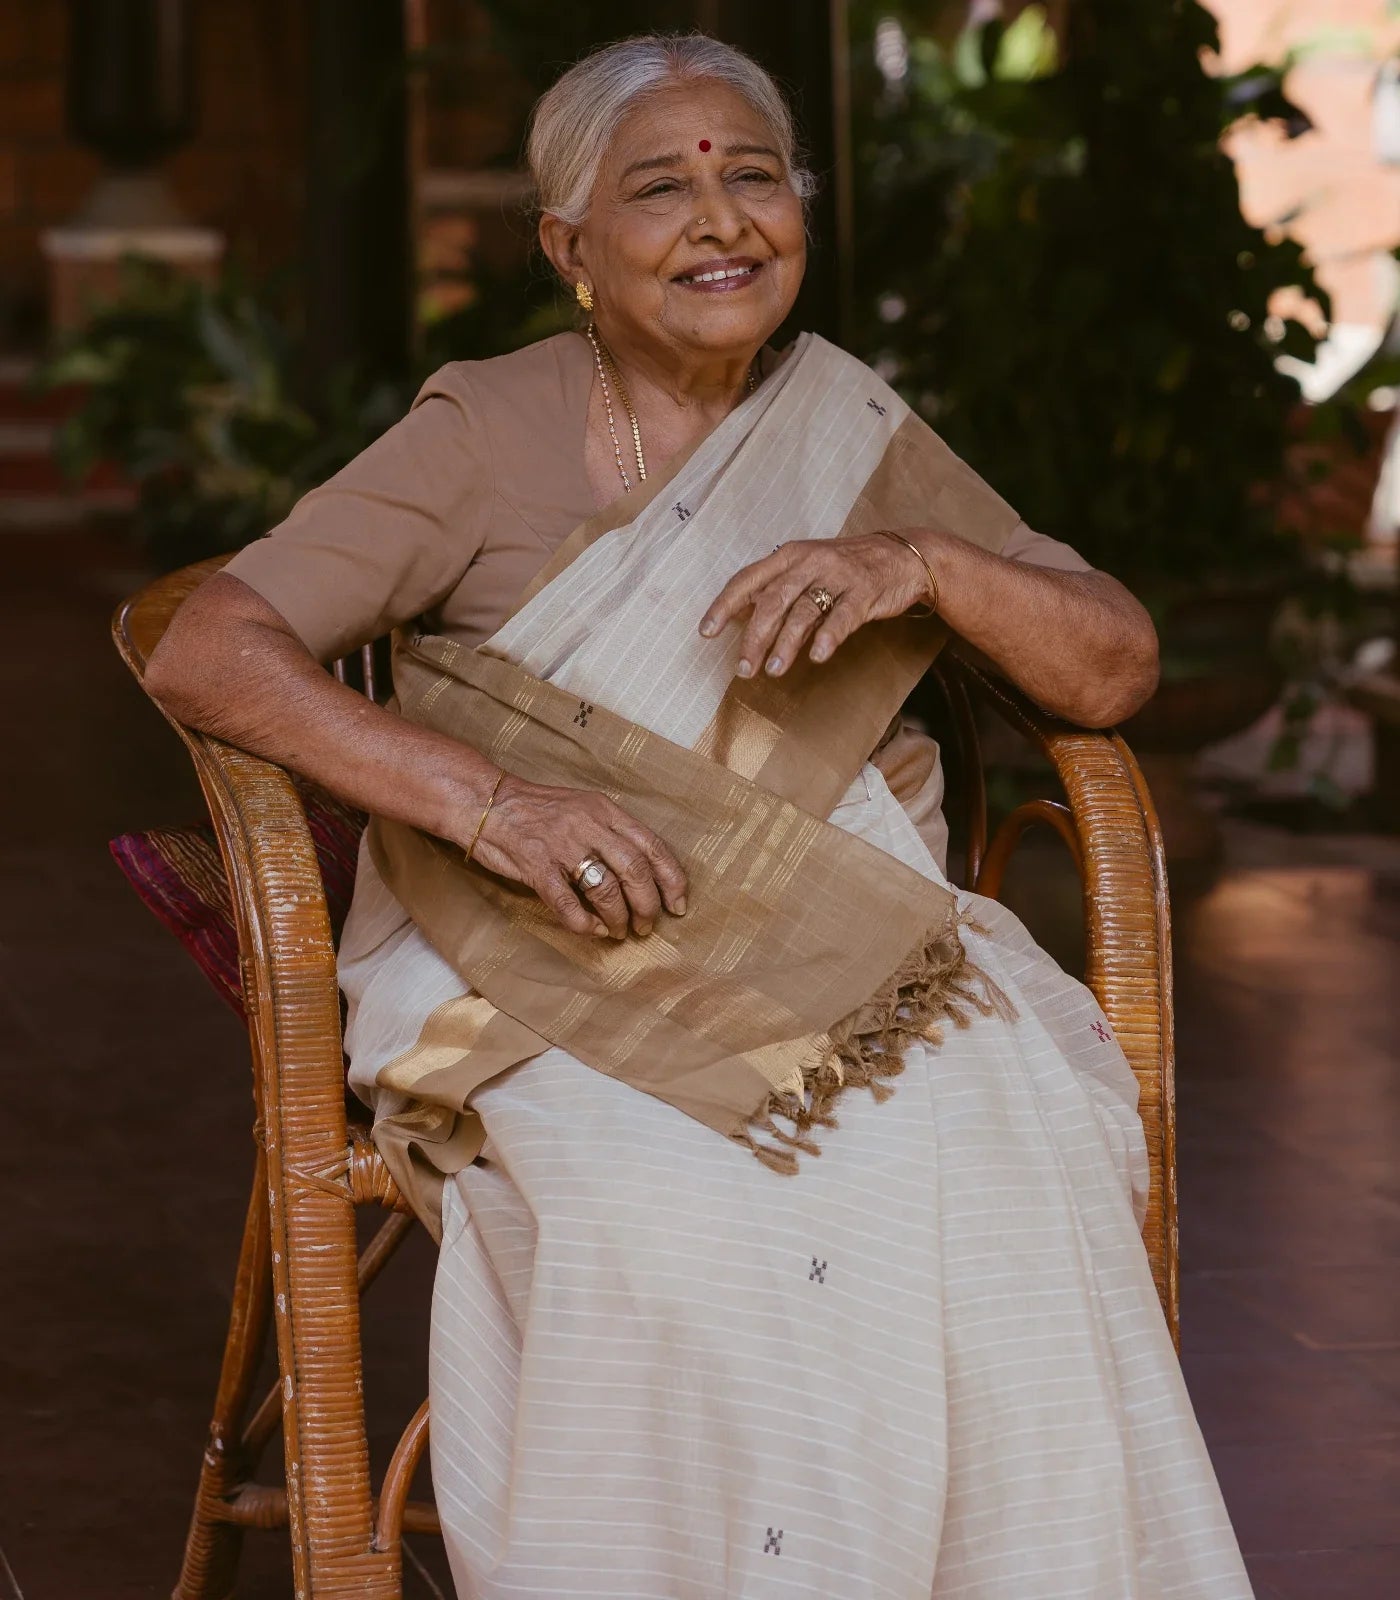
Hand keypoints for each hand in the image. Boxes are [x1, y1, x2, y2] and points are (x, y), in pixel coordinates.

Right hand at [467, 773, 688, 939]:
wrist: (486, 802)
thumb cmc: (537, 809)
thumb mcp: (583, 808)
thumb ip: (611, 833)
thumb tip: (643, 874)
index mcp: (605, 810)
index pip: (652, 845)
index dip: (671, 879)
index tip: (678, 905)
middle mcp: (588, 825)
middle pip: (635, 870)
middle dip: (647, 905)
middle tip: (646, 925)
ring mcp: (562, 845)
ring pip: (605, 888)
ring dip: (618, 917)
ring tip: (618, 931)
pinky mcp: (536, 865)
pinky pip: (566, 902)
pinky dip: (583, 922)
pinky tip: (591, 930)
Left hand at [698, 531, 935, 676]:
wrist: (903, 556)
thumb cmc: (848, 567)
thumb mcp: (808, 568)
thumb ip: (778, 590)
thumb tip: (741, 620)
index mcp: (789, 556)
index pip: (747, 580)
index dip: (724, 606)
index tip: (706, 632)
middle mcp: (810, 562)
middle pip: (772, 600)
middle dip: (754, 637)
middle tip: (743, 668)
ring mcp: (838, 576)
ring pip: (803, 611)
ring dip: (785, 644)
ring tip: (773, 670)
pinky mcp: (864, 592)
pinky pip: (842, 617)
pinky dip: (827, 637)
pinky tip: (817, 656)